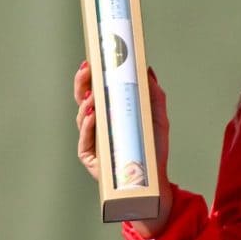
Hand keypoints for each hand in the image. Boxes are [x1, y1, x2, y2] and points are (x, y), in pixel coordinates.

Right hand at [74, 61, 172, 236]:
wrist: (154, 179)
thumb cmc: (153, 148)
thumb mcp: (158, 118)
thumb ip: (154, 95)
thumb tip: (148, 70)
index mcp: (111, 113)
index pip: (97, 91)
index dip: (92, 76)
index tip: (93, 60)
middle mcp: (99, 125)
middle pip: (83, 101)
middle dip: (82, 84)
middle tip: (87, 69)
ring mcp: (93, 142)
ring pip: (82, 119)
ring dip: (86, 104)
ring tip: (93, 93)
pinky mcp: (91, 158)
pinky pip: (87, 140)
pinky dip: (89, 126)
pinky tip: (94, 115)